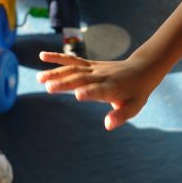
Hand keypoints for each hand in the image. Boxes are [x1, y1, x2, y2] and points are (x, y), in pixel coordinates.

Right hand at [37, 52, 158, 130]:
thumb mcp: (134, 106)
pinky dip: (58, 58)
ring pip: (74, 69)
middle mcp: (101, 76)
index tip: (78, 95)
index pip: (100, 90)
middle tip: (48, 88)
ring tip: (39, 78)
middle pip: (82, 78)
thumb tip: (107, 126)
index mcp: (112, 88)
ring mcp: (94, 69)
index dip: (90, 92)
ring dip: (57, 72)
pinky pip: (73, 60)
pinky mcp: (90, 64)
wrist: (142, 69)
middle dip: (65, 83)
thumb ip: (121, 115)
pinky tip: (42, 56)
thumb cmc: (136, 92)